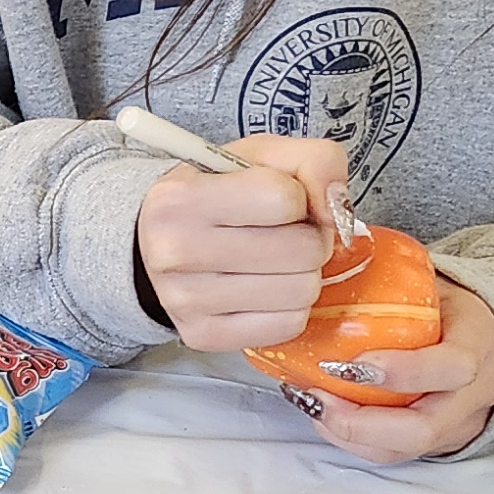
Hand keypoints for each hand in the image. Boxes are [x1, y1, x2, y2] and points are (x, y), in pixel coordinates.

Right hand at [135, 134, 350, 346]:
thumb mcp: (261, 157)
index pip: (283, 198)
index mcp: (181, 199)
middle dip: (308, 239)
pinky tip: (265, 289)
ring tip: (276, 262)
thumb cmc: (216, 196)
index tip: (277, 202)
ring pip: (301, 291)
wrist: (156, 245)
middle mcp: (174, 252)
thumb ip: (314, 160)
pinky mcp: (203, 336)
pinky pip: (288, 325)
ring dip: (302, 274)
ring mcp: (185, 301)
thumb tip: (337, 210)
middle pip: (301, 250)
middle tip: (284, 235)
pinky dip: (288, 307)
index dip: (297, 197)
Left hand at [277, 277, 493, 462]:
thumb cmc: (454, 311)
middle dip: (362, 422)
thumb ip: (394, 276)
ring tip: (312, 404)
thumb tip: (327, 250)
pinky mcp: (435, 443)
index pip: (451, 368)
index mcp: (477, 346)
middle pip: (423, 429)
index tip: (353, 362)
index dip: (402, 372)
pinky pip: (393, 454)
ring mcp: (455, 425)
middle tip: (318, 397)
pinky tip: (324, 414)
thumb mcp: (436, 285)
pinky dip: (353, 441)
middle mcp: (472, 395)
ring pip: (403, 451)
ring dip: (349, 436)